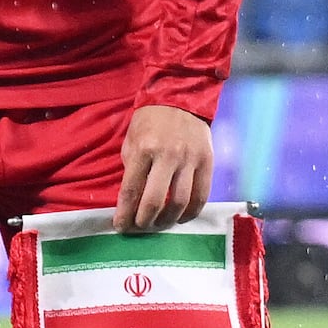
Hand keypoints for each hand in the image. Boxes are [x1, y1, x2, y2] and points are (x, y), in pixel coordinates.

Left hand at [115, 105, 215, 233]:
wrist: (181, 99)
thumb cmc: (150, 121)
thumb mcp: (131, 139)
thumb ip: (132, 167)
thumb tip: (131, 198)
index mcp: (144, 150)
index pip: (131, 189)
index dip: (125, 212)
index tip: (120, 226)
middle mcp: (168, 156)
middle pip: (156, 200)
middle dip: (145, 221)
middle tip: (139, 228)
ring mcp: (190, 160)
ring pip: (181, 201)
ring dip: (168, 219)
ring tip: (158, 225)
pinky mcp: (208, 162)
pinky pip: (202, 195)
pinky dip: (191, 212)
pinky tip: (180, 217)